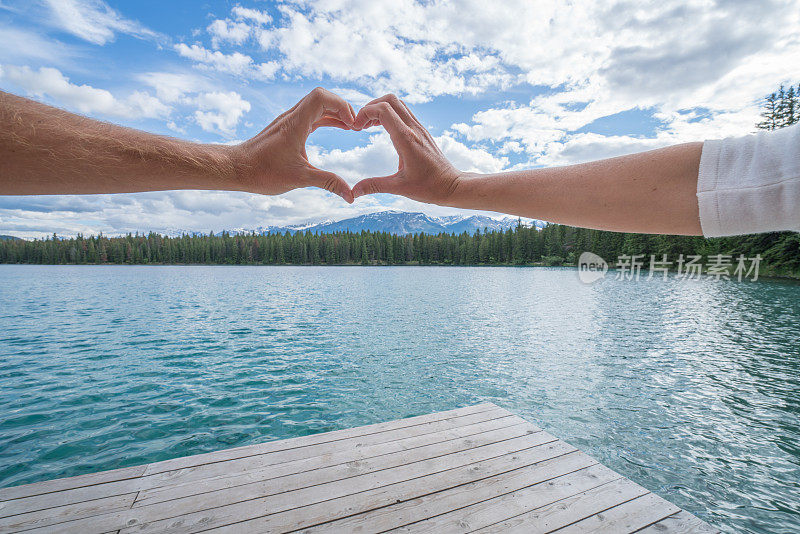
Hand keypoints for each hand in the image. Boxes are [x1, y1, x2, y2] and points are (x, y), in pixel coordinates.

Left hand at [231, 87, 355, 202]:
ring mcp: (289, 121)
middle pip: (322, 97)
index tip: (351, 125)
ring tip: (351, 127)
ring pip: (316, 105)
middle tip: (355, 126)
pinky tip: (338, 128)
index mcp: (296, 124)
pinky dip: (326, 119)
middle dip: (342, 108)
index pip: (322, 97)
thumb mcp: (300, 178)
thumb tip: (350, 196)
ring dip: (335, 113)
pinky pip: (311, 115)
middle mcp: (292, 117)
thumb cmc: (263, 172)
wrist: (236, 168)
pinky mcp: (287, 128)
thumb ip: (328, 183)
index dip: (341, 106)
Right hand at [351, 94, 460, 203]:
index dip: (364, 113)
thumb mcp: (399, 188)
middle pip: (390, 99)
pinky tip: (382, 129)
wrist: (452, 186)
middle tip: (361, 124)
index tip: (355, 128)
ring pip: (398, 104)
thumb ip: (375, 186)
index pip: (383, 110)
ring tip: (369, 126)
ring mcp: (419, 128)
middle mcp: (414, 129)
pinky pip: (404, 113)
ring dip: (380, 108)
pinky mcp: (422, 132)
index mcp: (406, 139)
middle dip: (371, 107)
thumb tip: (354, 192)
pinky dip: (390, 114)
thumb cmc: (429, 187)